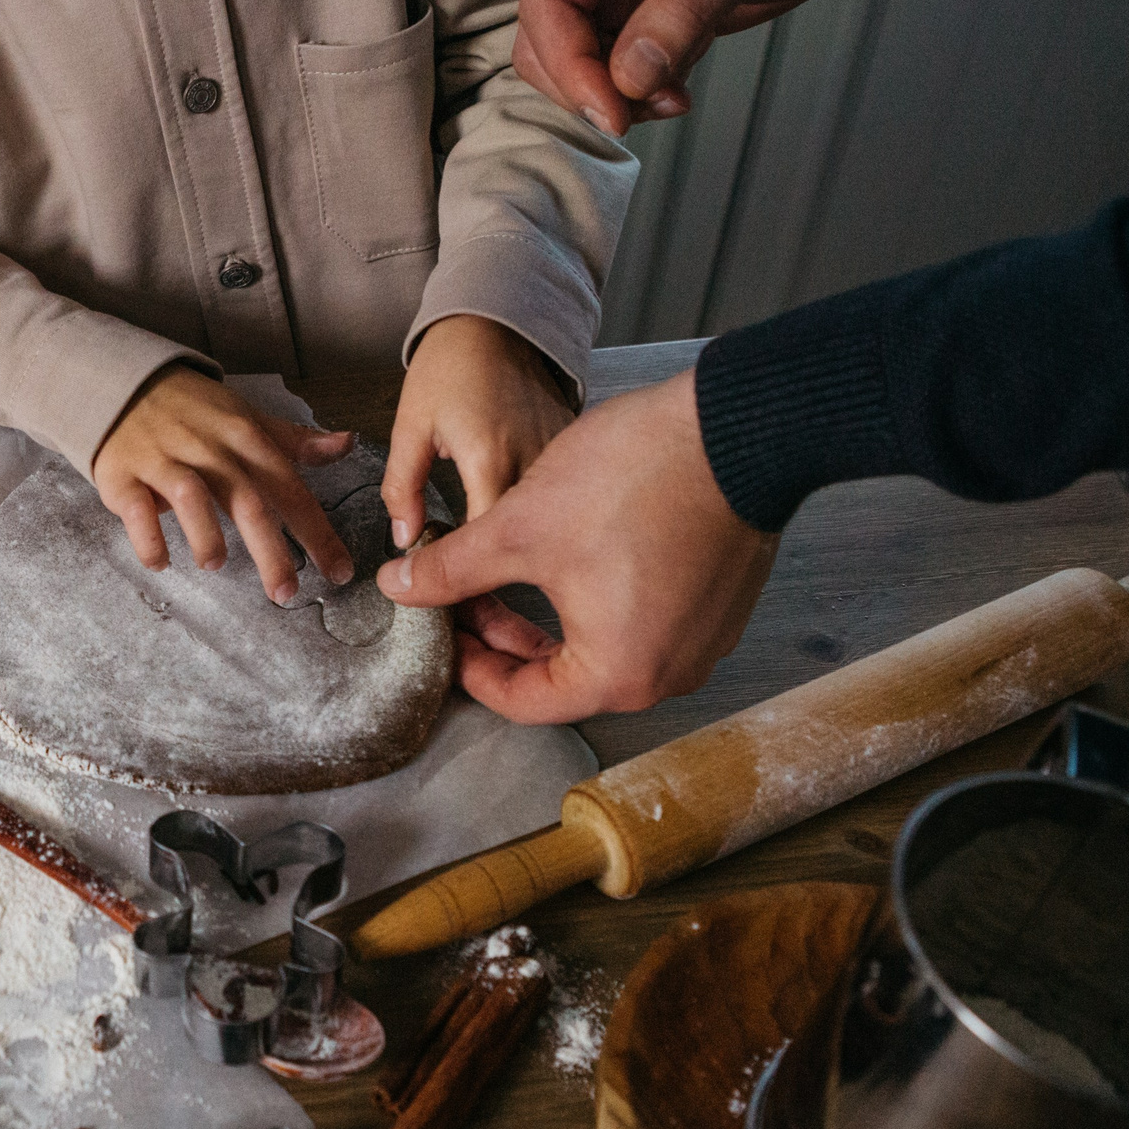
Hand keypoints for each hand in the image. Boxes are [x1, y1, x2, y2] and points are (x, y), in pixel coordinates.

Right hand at [93, 367, 357, 604]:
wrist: (123, 385)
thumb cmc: (193, 412)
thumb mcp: (245, 417)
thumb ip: (294, 440)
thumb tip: (347, 443)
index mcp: (244, 437)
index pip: (289, 488)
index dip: (317, 531)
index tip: (339, 571)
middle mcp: (208, 450)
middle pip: (246, 500)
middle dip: (270, 550)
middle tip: (285, 593)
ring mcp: (163, 460)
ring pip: (191, 497)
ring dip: (205, 534)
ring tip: (215, 565)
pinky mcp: (123, 475)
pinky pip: (136, 509)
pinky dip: (148, 539)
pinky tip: (160, 563)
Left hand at [375, 368, 778, 722]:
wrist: (732, 427)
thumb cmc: (631, 483)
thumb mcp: (518, 530)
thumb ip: (451, 571)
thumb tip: (396, 588)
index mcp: (616, 677)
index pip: (520, 701)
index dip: (468, 667)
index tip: (442, 629)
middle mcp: (667, 675)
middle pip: (561, 679)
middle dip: (504, 638)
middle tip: (463, 598)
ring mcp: (700, 641)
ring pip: (600, 646)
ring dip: (548, 617)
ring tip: (505, 571)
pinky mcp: (717, 604)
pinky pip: (641, 620)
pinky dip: (596, 601)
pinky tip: (566, 558)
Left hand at [383, 315, 574, 545]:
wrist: (495, 320)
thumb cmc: (450, 365)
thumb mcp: (410, 427)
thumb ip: (402, 489)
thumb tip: (405, 538)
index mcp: (489, 457)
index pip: (487, 542)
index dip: (466, 567)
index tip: (444, 571)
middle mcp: (534, 460)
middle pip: (524, 537)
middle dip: (495, 558)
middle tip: (466, 563)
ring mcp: (560, 454)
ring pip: (547, 518)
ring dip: (522, 534)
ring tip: (494, 541)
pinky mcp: (574, 446)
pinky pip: (560, 492)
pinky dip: (540, 506)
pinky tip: (523, 508)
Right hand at [513, 0, 889, 136]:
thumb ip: (686, 9)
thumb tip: (628, 77)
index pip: (549, 0)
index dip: (571, 65)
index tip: (614, 112)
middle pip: (547, 36)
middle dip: (589, 84)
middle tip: (647, 110)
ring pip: (573, 58)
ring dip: (614, 93)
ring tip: (674, 98)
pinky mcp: (635, 5)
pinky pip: (610, 64)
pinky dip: (637, 89)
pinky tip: (679, 88)